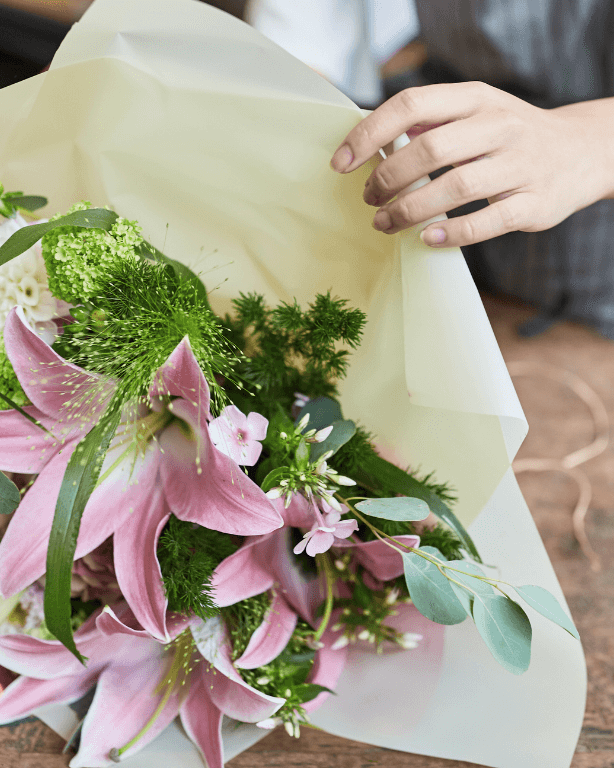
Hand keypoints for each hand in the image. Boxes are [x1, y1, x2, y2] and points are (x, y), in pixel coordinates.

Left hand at [329, 82, 613, 246]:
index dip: (370, 133)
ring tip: (384, 223)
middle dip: (388, 178)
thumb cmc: (507, 137)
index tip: (341, 163)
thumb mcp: (474, 113)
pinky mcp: (533, 204)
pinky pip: (487, 222)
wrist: (579, 152)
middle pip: (430, 149)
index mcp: (476, 98)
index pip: (412, 104)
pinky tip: (427, 239)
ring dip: (409, 209)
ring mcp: (520, 165)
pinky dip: (452, 234)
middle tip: (368, 199)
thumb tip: (371, 143)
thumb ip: (429, 123)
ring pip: (456, 187)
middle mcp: (500, 126)